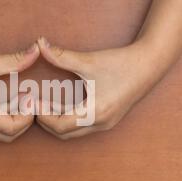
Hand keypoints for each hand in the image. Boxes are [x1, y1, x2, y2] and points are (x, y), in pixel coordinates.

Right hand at [0, 39, 39, 141]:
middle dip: (22, 121)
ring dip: (11, 120)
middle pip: (6, 136)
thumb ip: (15, 60)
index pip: (12, 129)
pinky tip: (2, 99)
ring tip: (16, 99)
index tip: (30, 98)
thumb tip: (36, 51)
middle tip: (27, 101)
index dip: (26, 117)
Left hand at [36, 37, 165, 139]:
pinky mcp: (108, 119)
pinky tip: (61, 106)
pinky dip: (69, 119)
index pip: (60, 126)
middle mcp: (101, 123)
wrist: (150, 64)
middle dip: (47, 123)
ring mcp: (106, 124)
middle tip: (34, 107)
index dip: (43, 117)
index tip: (32, 104)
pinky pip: (83, 126)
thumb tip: (41, 46)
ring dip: (58, 122)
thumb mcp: (89, 61)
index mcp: (95, 113)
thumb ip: (63, 56)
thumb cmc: (122, 64)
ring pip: (74, 132)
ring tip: (44, 107)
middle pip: (65, 134)